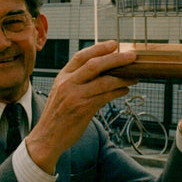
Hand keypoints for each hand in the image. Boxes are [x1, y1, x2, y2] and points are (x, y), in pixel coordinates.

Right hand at [25, 41, 136, 172]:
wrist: (47, 138)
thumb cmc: (58, 114)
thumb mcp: (62, 90)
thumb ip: (77, 78)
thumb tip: (102, 66)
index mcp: (63, 76)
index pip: (81, 56)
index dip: (99, 48)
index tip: (114, 44)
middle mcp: (68, 83)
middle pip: (95, 65)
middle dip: (116, 59)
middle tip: (131, 56)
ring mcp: (75, 96)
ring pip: (104, 82)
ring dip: (123, 78)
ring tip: (134, 77)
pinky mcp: (83, 109)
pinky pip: (106, 97)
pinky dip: (118, 92)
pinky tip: (125, 90)